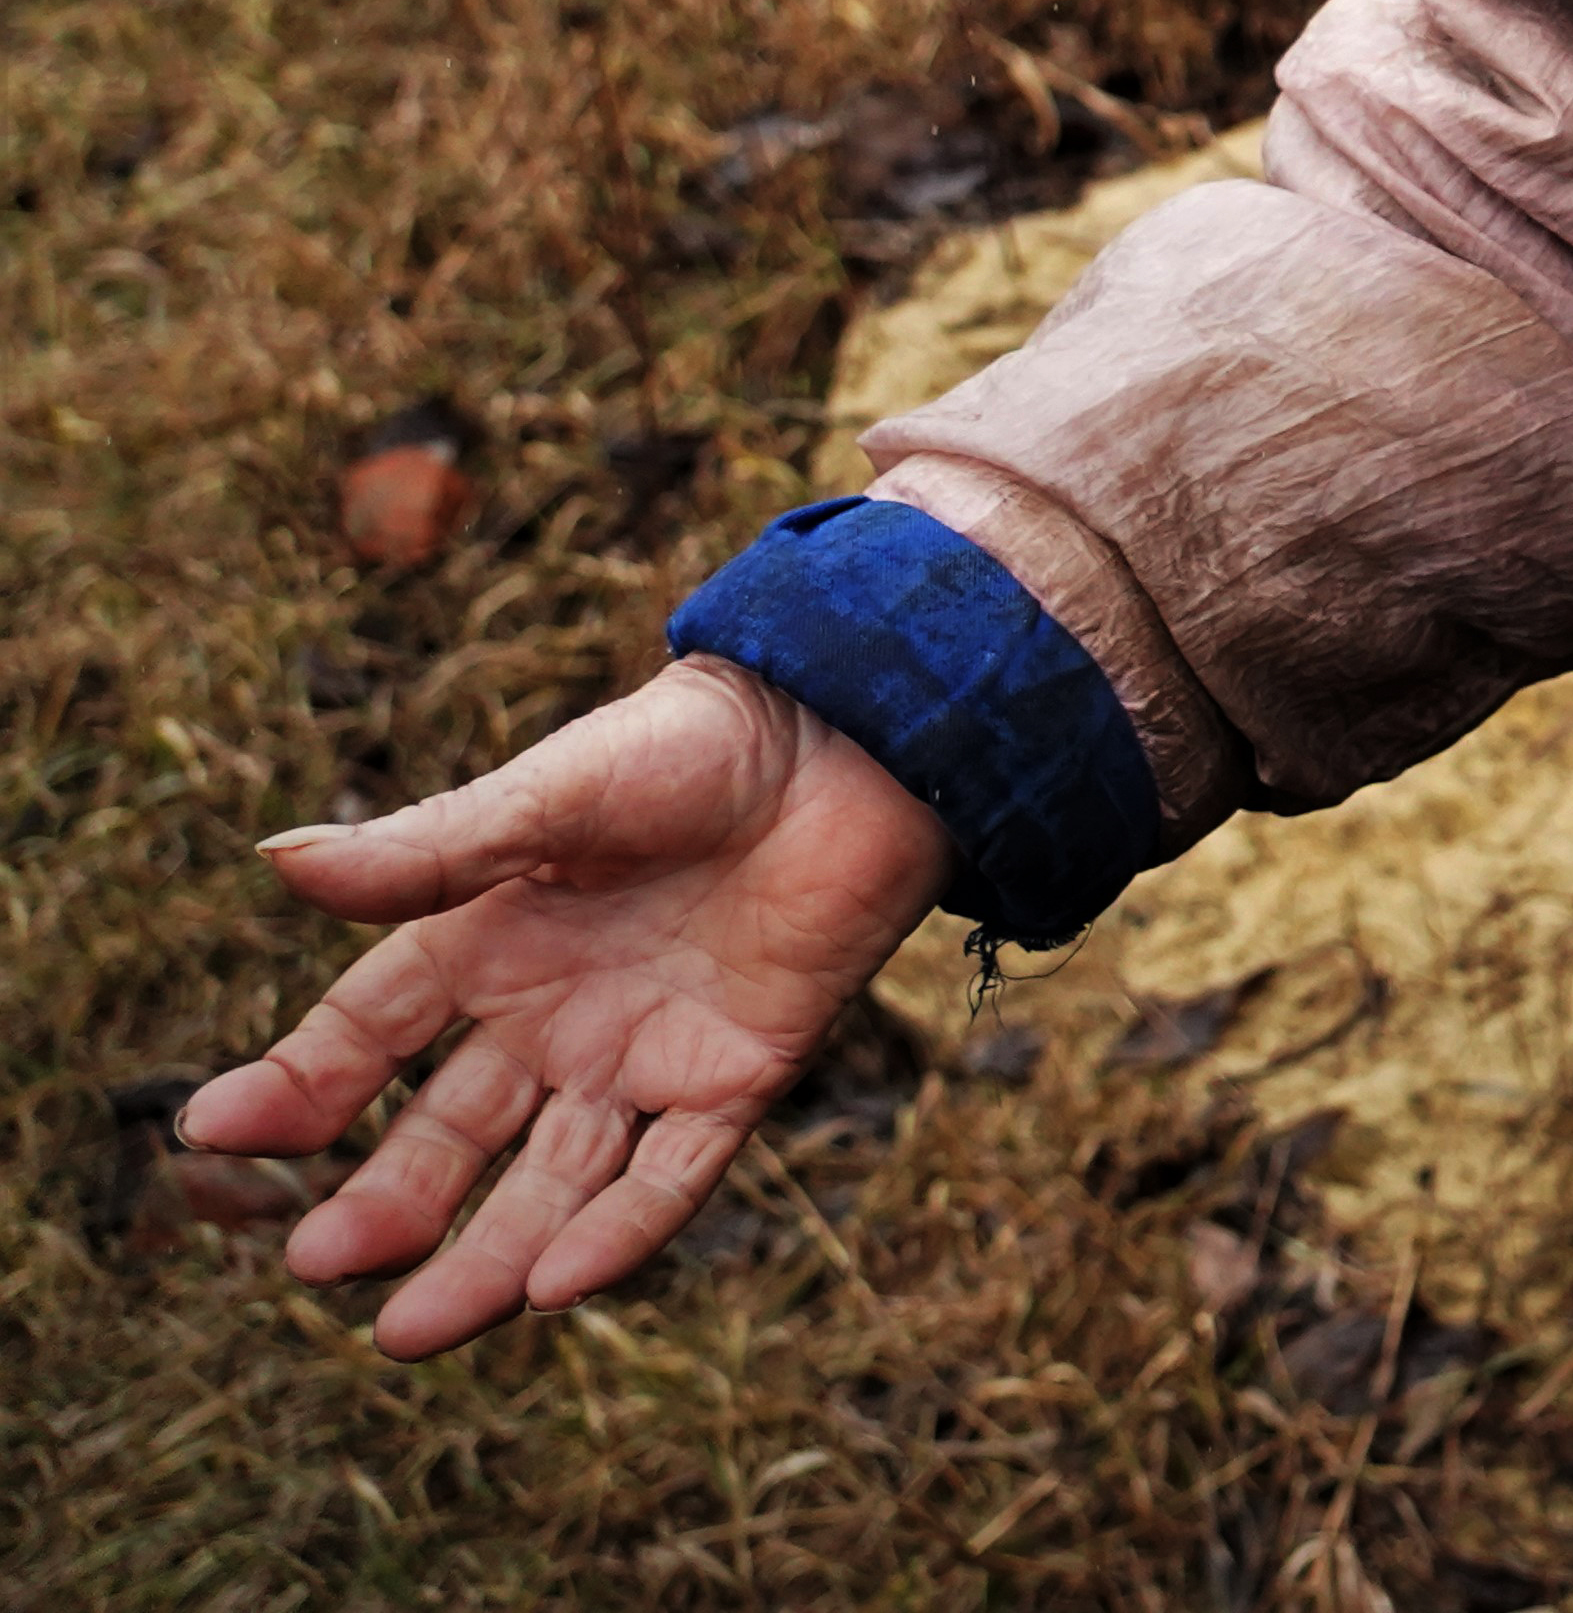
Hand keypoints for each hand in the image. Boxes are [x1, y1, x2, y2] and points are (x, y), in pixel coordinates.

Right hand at [180, 656, 952, 1357]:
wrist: (857, 737)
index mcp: (488, 940)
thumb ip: (429, 851)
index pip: (368, 1034)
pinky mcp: (740, 1074)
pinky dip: (620, 1232)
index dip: (296, 1084)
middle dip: (385, 1204)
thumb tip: (277, 861)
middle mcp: (553, 1014)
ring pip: (549, 1181)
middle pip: (447, 1134)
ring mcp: (643, 1053)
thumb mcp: (552, 795)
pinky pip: (672, 1174)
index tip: (217, 1135)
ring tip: (409, 1333)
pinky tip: (557, 1288)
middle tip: (316, 1266)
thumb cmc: (695, 745)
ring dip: (485, 1258)